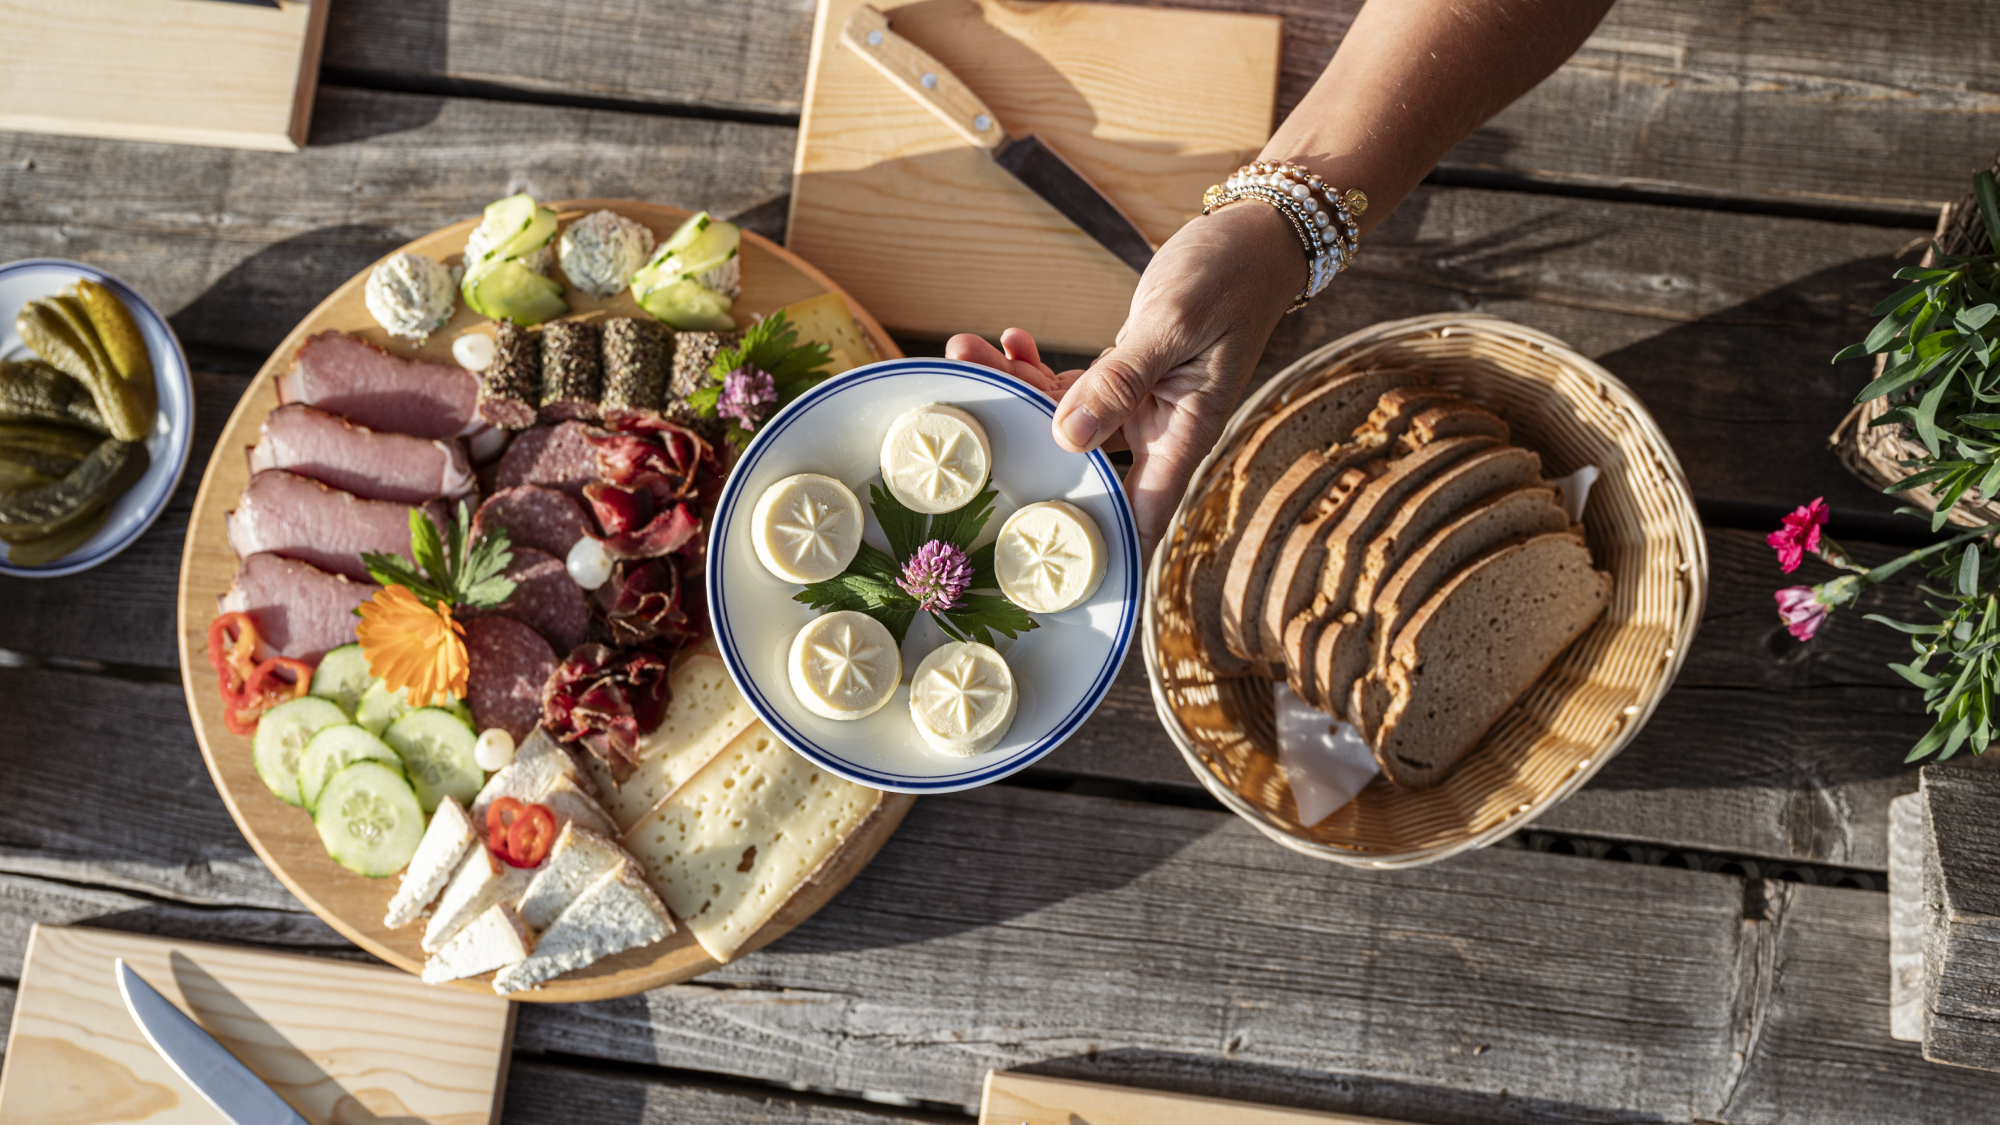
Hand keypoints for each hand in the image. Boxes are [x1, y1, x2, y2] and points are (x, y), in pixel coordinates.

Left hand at [948, 202, 1303, 551]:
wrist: (1254, 238)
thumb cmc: (1231, 278)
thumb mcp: (1172, 325)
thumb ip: (1119, 382)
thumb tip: (1068, 438)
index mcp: (1185, 432)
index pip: (1143, 514)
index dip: (1102, 546)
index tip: (1047, 565)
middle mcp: (1160, 428)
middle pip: (1083, 462)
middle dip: (1024, 447)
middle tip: (966, 413)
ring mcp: (1141, 403)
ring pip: (1066, 418)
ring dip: (1017, 388)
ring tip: (967, 351)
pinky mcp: (1127, 376)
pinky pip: (1072, 386)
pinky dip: (1038, 366)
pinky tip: (1011, 341)